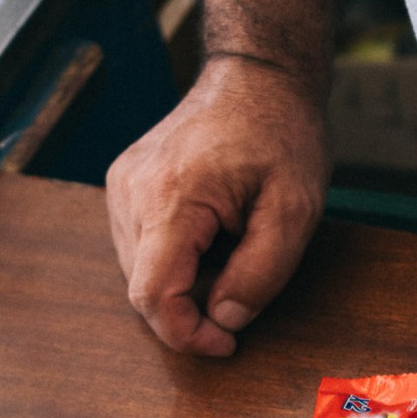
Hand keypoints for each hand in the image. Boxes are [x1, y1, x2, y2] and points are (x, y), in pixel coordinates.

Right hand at [105, 56, 328, 355]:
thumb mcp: (295, 211)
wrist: (257, 75)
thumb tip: (223, 319)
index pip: (152, 296)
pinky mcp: (123, 184)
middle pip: (143, 289)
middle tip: (243, 284)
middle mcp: (131, 191)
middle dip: (191, 307)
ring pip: (138, 272)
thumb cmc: (281, 134)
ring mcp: (121, 185)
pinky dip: (173, 259)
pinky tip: (210, 234)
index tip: (226, 342)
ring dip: (183, 282)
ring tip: (231, 246)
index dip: (187, 335)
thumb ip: (260, 274)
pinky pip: (139, 247)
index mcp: (171, 196)